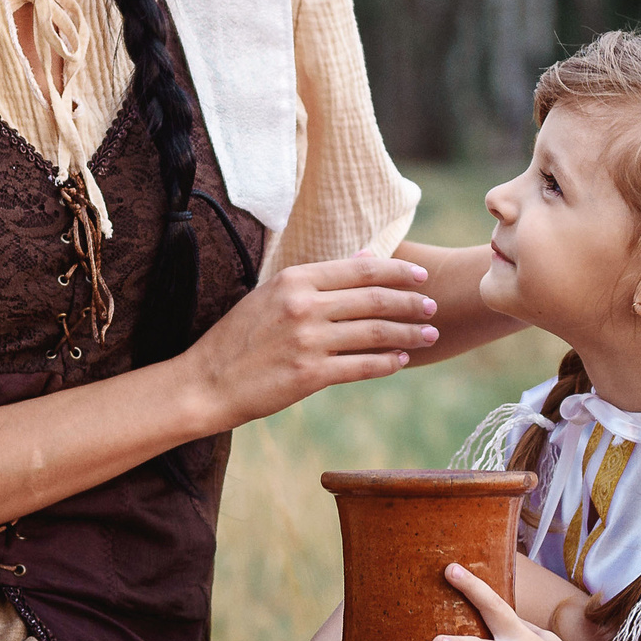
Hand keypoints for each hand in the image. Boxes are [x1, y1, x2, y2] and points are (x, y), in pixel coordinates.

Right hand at [178, 251, 437, 431]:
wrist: (207, 382)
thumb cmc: (239, 338)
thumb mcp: (272, 295)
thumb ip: (320, 277)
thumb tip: (365, 257)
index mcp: (294, 279)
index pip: (360, 269)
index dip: (397, 271)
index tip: (421, 275)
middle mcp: (304, 306)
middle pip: (374, 299)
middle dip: (410, 302)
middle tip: (433, 306)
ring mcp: (308, 341)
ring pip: (374, 333)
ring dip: (408, 333)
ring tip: (428, 334)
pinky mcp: (310, 375)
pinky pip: (362, 366)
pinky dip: (387, 363)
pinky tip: (400, 362)